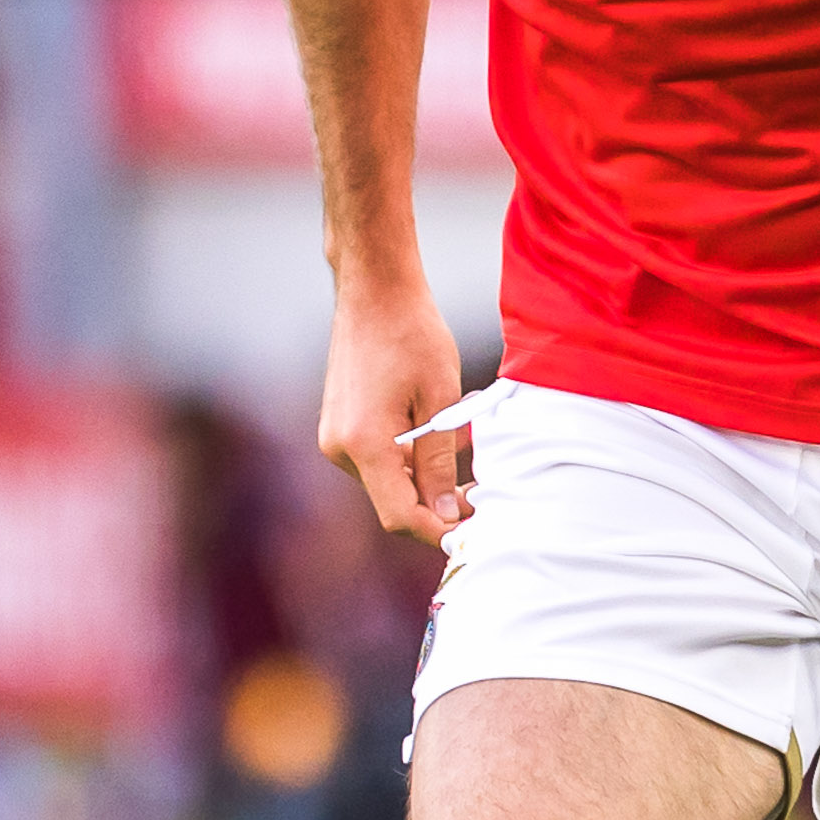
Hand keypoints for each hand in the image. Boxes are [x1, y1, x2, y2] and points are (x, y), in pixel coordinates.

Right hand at [318, 279, 472, 541]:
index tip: (474, 527)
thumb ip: (439, 462)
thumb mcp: (440, 399)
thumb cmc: (412, 334)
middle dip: (440, 502)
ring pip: (389, 481)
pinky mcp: (339, 426)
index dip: (437, 530)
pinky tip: (439, 429)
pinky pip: (379, 458)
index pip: (400, 515)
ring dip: (429, 475)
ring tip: (468, 443)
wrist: (374, 290)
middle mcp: (340, 448)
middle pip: (393, 502)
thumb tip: (446, 512)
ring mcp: (334, 438)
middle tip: (484, 489)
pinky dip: (411, 456)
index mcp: (364, 444)